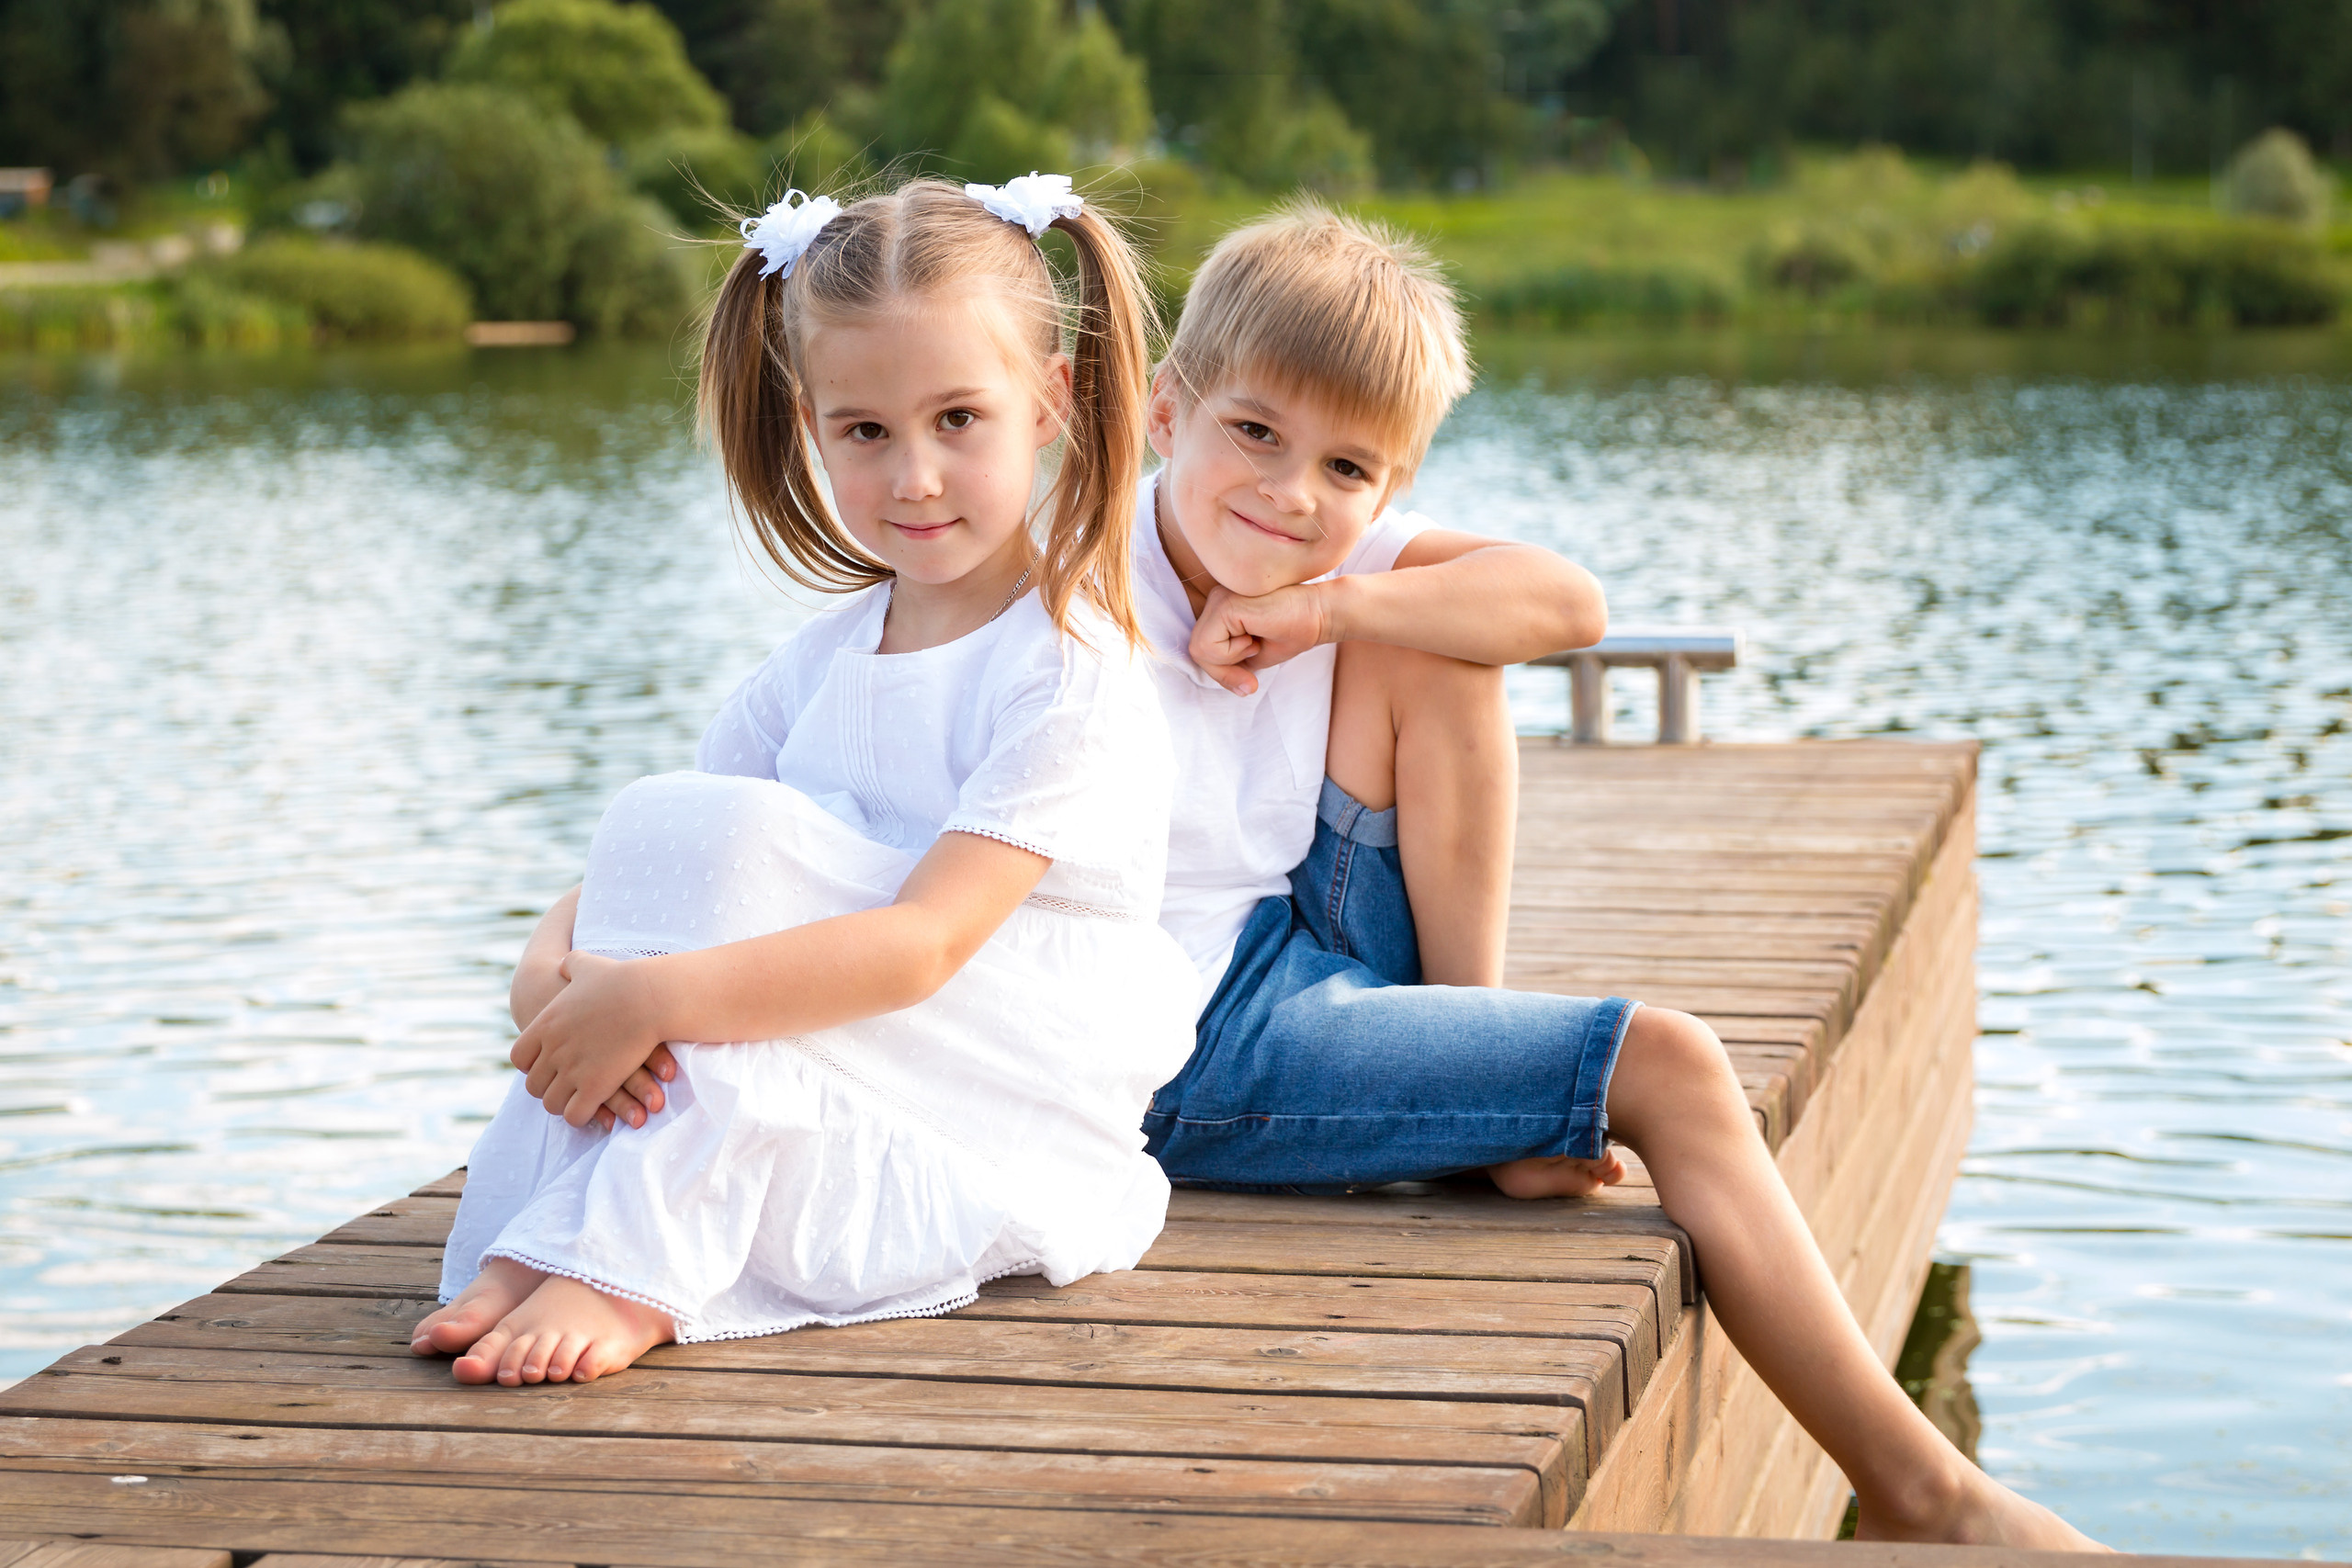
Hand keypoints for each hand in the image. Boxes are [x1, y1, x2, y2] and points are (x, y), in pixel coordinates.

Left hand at [511, 952, 672, 1128]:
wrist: (649, 997)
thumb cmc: (622, 980)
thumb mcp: (588, 965)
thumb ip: (571, 965)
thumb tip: (563, 964)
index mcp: (546, 1025)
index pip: (519, 1058)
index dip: (532, 1065)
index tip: (549, 1066)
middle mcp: (553, 1051)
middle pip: (534, 1085)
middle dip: (549, 1089)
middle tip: (566, 1088)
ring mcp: (572, 1071)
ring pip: (552, 1104)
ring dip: (564, 1105)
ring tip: (579, 1102)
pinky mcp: (595, 1087)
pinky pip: (575, 1115)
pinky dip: (582, 1116)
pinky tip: (594, 1110)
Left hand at [1188, 582, 1331, 695]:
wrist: (1321, 614)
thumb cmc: (1293, 632)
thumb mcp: (1255, 658)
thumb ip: (1231, 668)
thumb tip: (1228, 686)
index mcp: (1220, 608)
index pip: (1202, 647)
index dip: (1221, 672)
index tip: (1248, 683)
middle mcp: (1216, 599)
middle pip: (1196, 649)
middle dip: (1223, 672)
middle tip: (1251, 668)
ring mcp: (1219, 598)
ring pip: (1199, 649)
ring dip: (1229, 660)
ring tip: (1254, 644)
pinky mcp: (1225, 605)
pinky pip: (1208, 645)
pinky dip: (1231, 653)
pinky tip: (1254, 638)